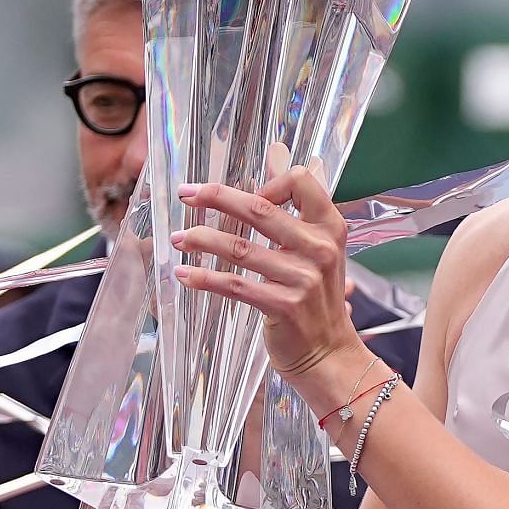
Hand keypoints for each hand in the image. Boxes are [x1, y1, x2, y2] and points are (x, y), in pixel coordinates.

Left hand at [172, 142, 367, 408]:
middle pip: (259, 210)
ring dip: (201, 239)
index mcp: (330, 229)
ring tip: (177, 238)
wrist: (329, 354)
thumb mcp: (317, 250)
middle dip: (216, 197)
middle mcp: (319, 250)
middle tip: (186, 194)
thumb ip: (296, 209)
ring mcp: (302, 279)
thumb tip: (278, 153)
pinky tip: (183, 274)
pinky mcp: (282, 307)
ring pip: (239, 248)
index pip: (302, 181)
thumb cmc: (317, 300)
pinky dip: (203, 278)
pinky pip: (233, 285)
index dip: (271, 182)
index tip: (251, 196)